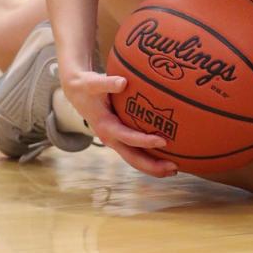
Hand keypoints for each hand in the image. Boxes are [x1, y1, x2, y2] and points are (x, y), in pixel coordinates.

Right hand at [62, 70, 177, 177]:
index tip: (163, 142)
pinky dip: (150, 157)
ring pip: (134, 159)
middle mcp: (110, 138)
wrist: (77, 92)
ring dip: (152, 167)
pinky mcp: (119, 138)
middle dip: (152, 166)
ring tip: (174, 170)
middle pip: (132, 157)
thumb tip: (122, 82)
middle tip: (174, 169)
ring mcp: (115, 141)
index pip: (127, 137)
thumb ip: (107, 83)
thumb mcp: (93, 83)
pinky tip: (167, 157)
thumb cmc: (87, 86)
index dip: (145, 141)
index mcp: (105, 127)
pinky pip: (135, 152)